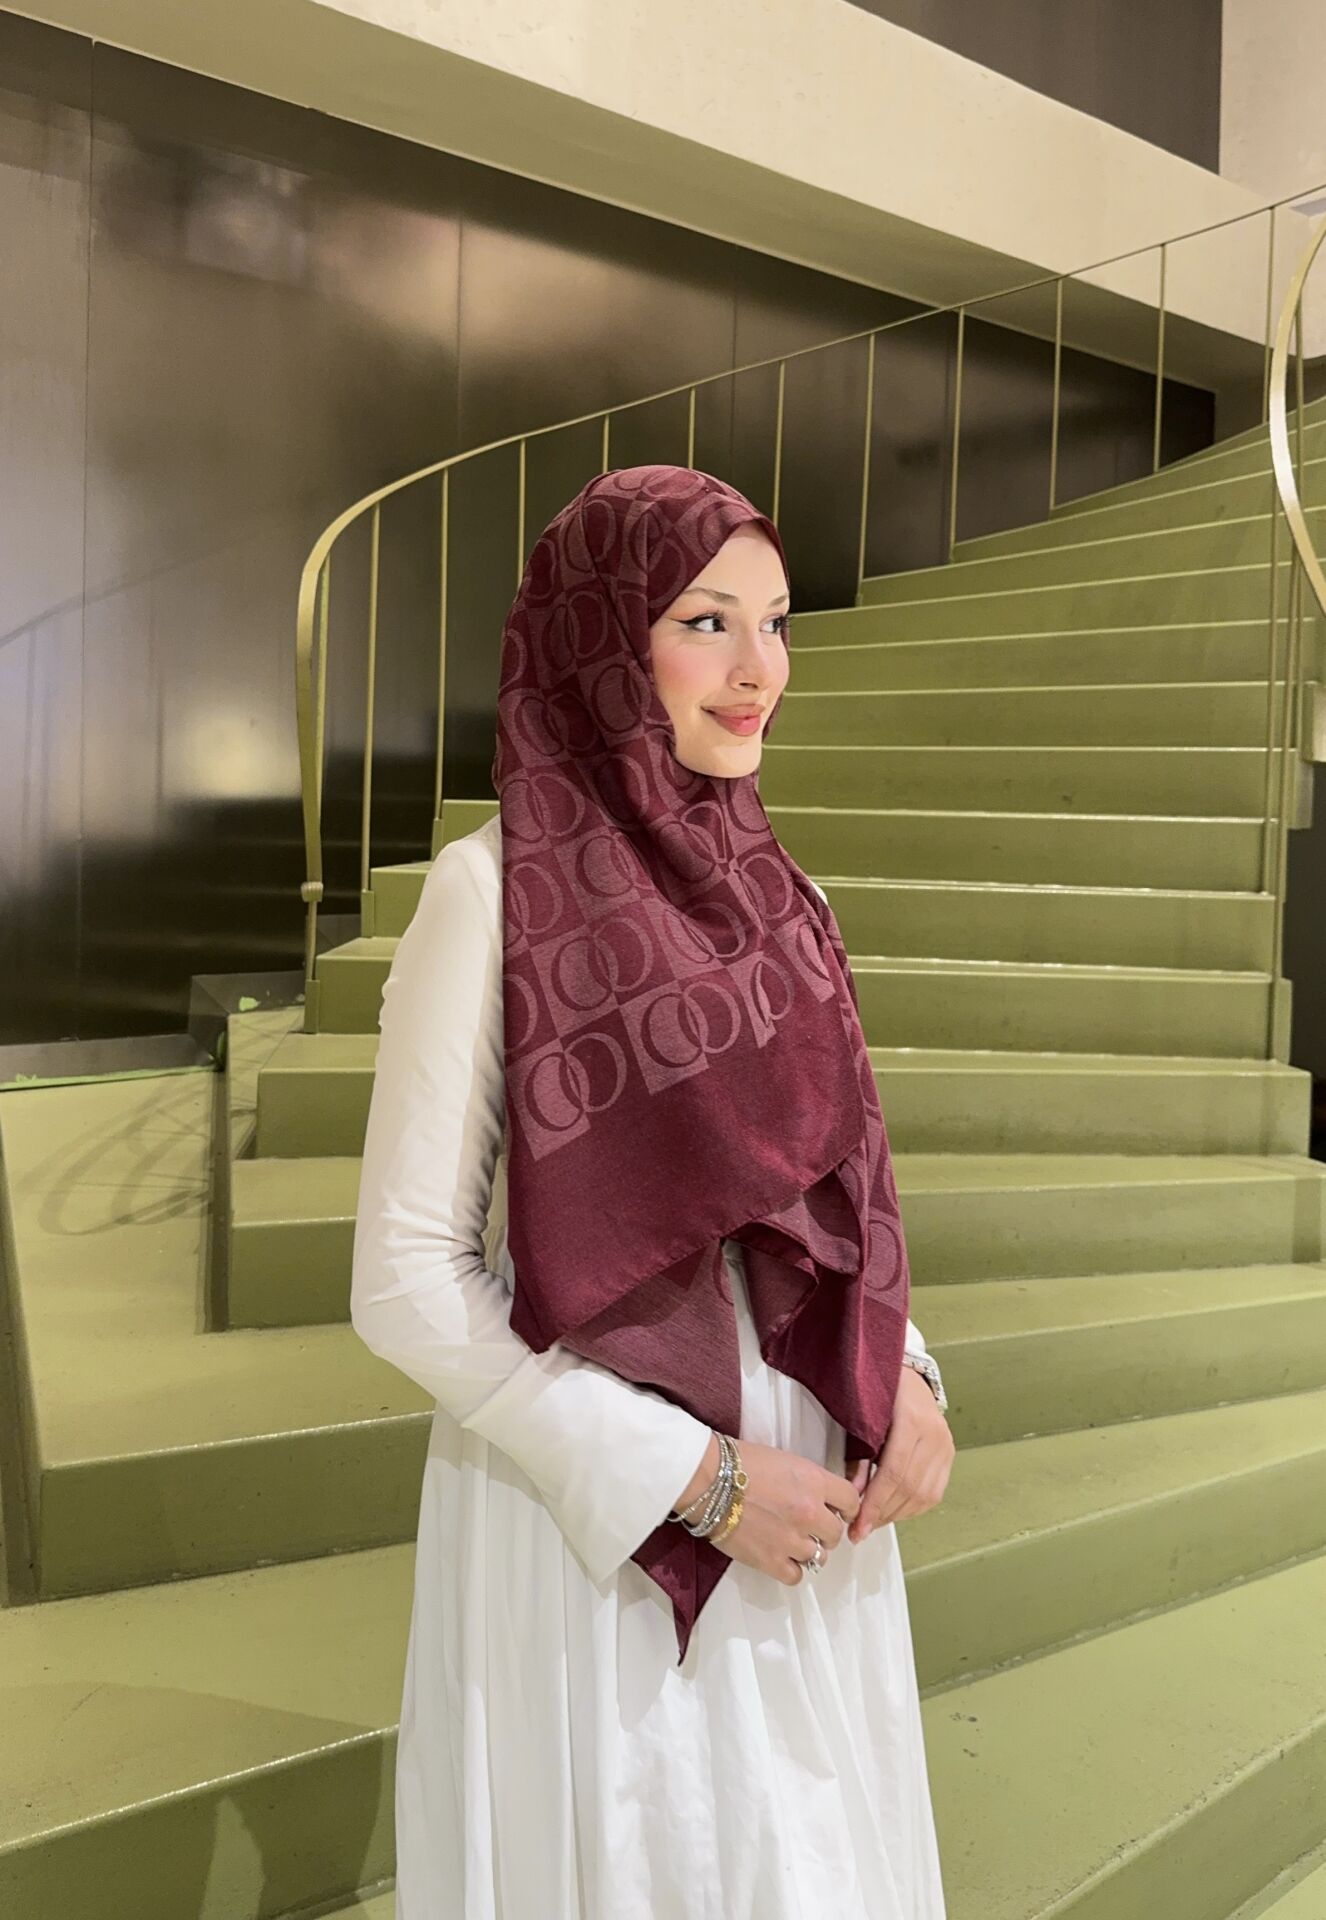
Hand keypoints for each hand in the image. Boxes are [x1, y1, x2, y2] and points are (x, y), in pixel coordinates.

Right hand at [706, 1438, 863, 1584]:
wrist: (708, 1479)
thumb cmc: (740, 1462)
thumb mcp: (786, 1461)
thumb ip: (810, 1482)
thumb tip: (822, 1500)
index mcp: (814, 1482)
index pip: (851, 1501)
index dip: (845, 1507)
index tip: (838, 1511)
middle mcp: (809, 1512)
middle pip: (836, 1533)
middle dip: (825, 1530)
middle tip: (809, 1526)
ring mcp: (791, 1539)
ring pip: (819, 1557)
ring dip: (808, 1549)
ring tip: (790, 1540)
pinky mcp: (771, 1561)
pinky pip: (796, 1575)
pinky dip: (790, 1568)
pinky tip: (779, 1556)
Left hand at [846, 1366, 954, 1540]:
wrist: (907, 1374)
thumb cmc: (880, 1391)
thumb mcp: (863, 1417)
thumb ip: (859, 1456)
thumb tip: (854, 1495)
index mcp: (911, 1419)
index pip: (893, 1473)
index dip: (874, 1504)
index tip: (857, 1525)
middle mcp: (934, 1434)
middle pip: (909, 1488)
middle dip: (882, 1515)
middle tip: (859, 1530)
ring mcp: (945, 1444)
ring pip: (923, 1495)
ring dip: (896, 1515)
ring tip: (872, 1523)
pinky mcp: (948, 1454)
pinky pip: (934, 1493)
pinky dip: (912, 1508)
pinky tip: (893, 1512)